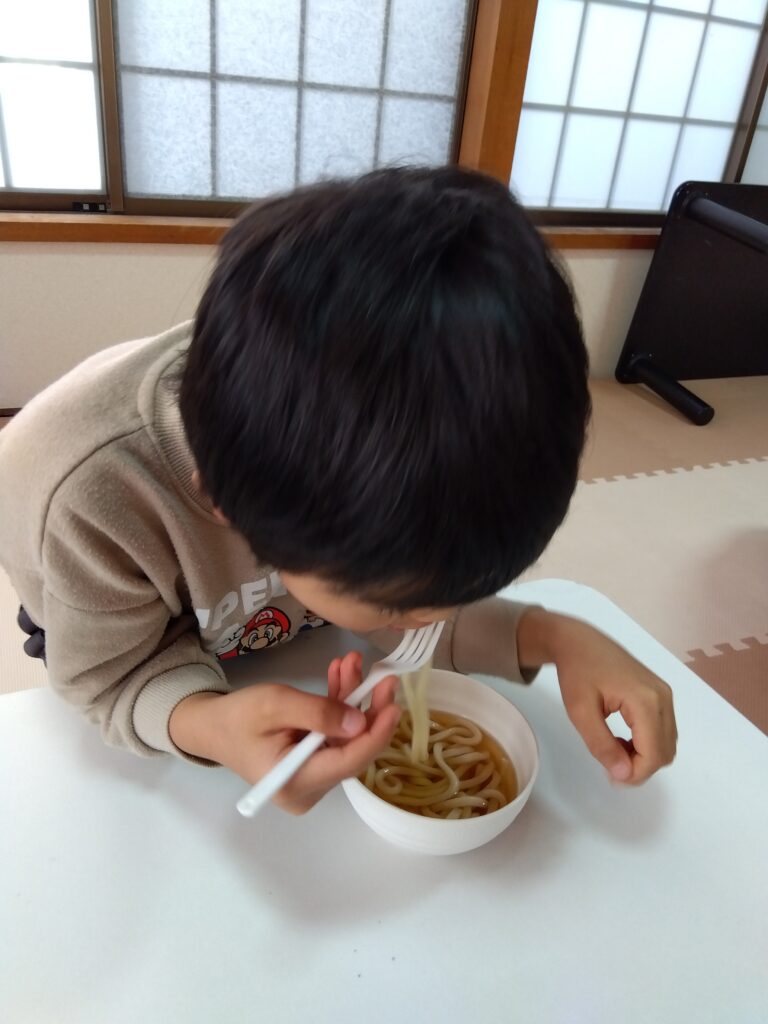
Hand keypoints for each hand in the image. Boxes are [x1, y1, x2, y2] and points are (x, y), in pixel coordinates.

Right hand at [168, 651, 399, 812]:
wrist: (210, 727)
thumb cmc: (237, 716)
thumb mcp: (276, 704)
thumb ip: (318, 712)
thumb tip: (359, 721)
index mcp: (296, 782)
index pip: (350, 761)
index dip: (376, 733)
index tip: (394, 704)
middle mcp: (309, 789)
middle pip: (352, 749)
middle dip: (368, 709)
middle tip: (382, 676)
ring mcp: (311, 779)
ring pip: (345, 738)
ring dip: (351, 700)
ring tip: (353, 664)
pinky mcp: (311, 764)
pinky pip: (333, 735)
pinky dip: (338, 706)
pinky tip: (341, 676)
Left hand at [518, 609, 676, 784]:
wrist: (579, 641)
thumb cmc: (576, 673)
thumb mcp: (580, 712)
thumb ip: (602, 745)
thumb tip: (624, 775)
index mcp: (646, 701)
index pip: (654, 755)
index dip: (635, 775)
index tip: (609, 776)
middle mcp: (663, 698)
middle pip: (665, 753)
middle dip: (640, 767)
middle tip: (609, 763)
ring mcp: (665, 694)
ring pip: (667, 744)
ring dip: (644, 756)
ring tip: (612, 747)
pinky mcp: (661, 694)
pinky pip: (663, 731)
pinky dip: (647, 743)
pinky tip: (622, 738)